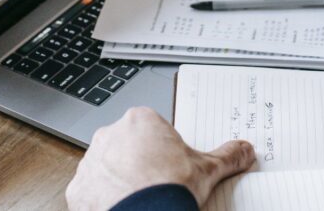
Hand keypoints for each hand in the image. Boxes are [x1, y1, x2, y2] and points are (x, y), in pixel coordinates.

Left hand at [66, 107, 254, 210]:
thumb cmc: (170, 188)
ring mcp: (91, 161)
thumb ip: (227, 155)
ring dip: (118, 180)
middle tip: (156, 184)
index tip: (170, 166)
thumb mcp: (206, 170)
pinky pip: (90, 191)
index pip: (151, 131)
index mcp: (140, 121)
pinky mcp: (78, 188)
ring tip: (139, 199)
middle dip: (139, 163)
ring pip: (106, 168)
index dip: (163, 150)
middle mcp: (110, 135)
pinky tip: (121, 208)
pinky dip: (102, 200)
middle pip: (127, 146)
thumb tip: (244, 150)